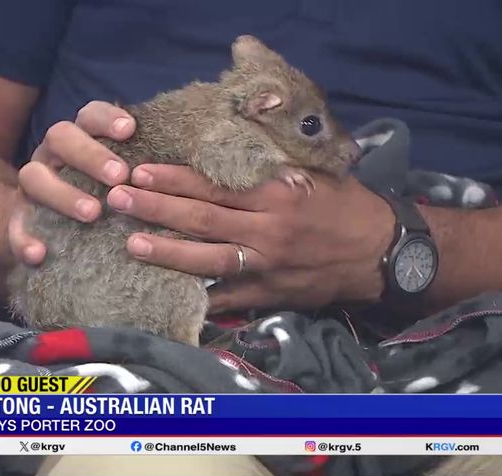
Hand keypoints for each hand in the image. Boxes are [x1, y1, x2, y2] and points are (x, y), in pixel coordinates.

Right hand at [8, 101, 134, 264]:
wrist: (56, 229)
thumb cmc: (109, 197)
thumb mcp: (126, 179)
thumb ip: (146, 169)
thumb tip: (196, 163)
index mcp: (82, 138)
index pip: (90, 115)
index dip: (106, 118)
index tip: (130, 130)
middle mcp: (54, 155)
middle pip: (60, 137)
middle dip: (91, 154)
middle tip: (120, 176)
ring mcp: (32, 185)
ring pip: (33, 176)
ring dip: (62, 193)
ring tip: (93, 213)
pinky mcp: (18, 218)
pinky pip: (14, 226)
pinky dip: (22, 239)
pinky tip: (38, 254)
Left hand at [106, 165, 395, 312]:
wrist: (383, 250)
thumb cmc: (346, 205)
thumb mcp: (313, 173)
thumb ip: (271, 166)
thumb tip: (228, 151)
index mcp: (277, 194)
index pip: (214, 186)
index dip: (173, 180)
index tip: (140, 172)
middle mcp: (268, 230)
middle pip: (201, 220)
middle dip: (155, 210)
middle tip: (117, 200)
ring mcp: (268, 265)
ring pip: (208, 259)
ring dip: (167, 252)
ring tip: (131, 244)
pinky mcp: (273, 293)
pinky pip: (231, 298)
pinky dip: (203, 296)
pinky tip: (173, 293)